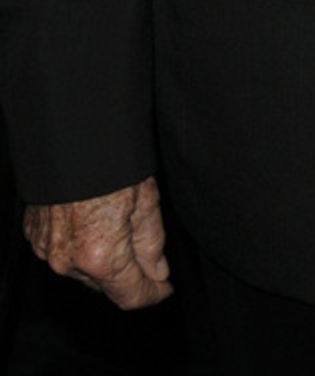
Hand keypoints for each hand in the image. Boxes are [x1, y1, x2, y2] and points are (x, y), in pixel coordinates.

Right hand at [23, 175, 172, 308]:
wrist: (71, 135)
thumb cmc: (111, 162)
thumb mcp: (146, 199)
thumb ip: (152, 243)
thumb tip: (156, 271)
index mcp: (100, 256)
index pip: (130, 296)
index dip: (152, 294)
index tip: (164, 288)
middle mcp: (68, 261)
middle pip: (106, 283)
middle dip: (128, 271)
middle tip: (143, 243)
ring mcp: (47, 249)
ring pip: (83, 269)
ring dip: (101, 258)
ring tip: (115, 220)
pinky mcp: (34, 235)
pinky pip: (63, 251)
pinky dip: (79, 244)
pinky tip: (91, 217)